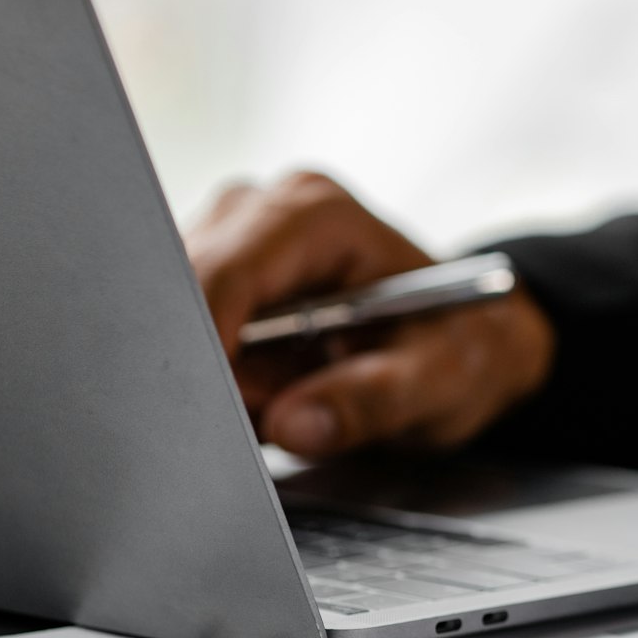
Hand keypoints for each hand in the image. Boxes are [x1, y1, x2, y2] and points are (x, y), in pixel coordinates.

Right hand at [185, 172, 553, 457]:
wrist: (459, 344)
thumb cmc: (457, 346)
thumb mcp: (439, 379)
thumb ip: (373, 400)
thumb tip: (293, 424)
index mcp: (320, 217)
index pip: (228, 271)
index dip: (206, 340)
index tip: (208, 405)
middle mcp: (263, 213)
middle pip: (187, 294)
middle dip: (217, 368)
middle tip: (273, 414)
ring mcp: (230, 244)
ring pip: (177, 322)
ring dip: (221, 378)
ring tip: (289, 397)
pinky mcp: (214, 282)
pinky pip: (184, 338)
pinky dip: (220, 378)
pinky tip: (270, 388)